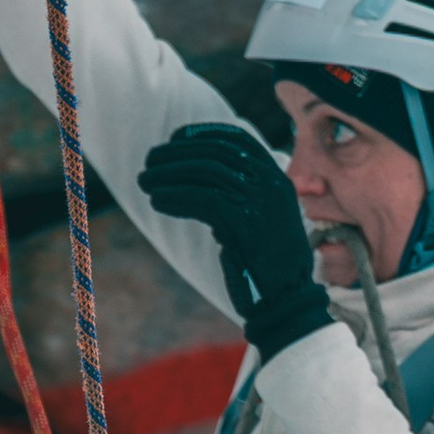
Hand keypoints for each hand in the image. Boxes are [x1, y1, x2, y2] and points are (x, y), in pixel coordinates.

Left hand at [140, 123, 332, 363]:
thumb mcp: (259, 220)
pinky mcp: (247, 222)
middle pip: (216, 152)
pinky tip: (158, 202)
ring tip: (145, 183)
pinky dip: (176, 197)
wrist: (289, 299)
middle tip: (149, 163)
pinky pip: (204, 199)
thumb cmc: (268, 265)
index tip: (174, 140)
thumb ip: (238, 197)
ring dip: (169, 174)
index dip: (201, 134)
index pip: (236, 138)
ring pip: (206, 172)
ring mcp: (261, 201)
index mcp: (276, 177)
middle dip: (177, 153)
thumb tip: (196, 183)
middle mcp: (271, 183)